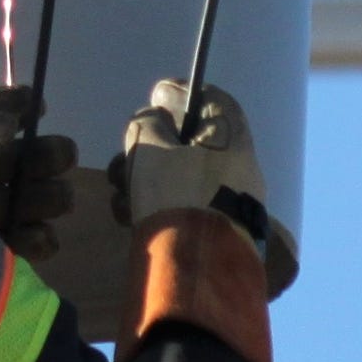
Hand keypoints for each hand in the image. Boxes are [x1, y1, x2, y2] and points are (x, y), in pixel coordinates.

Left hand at [0, 88, 78, 260]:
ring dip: (50, 196)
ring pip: (29, 200)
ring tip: (55, 197)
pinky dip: (39, 239)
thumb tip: (13, 123)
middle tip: (63, 155)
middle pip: (20, 160)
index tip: (39, 104)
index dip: (16, 106)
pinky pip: (22, 243)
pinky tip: (40, 232)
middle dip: (49, 155)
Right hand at [112, 79, 269, 250]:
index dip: (183, 92)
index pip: (213, 99)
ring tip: (121, 193)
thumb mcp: (152, 149)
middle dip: (150, 148)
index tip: (156, 96)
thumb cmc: (178, 197)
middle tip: (125, 157)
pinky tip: (130, 216)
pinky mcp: (218, 232)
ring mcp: (230, 202)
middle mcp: (239, 167)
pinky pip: (185, 206)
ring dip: (146, 180)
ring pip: (182, 176)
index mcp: (232, 138)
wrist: (202, 269)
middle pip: (190, 142)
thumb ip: (149, 124)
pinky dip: (157, 206)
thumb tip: (155, 117)